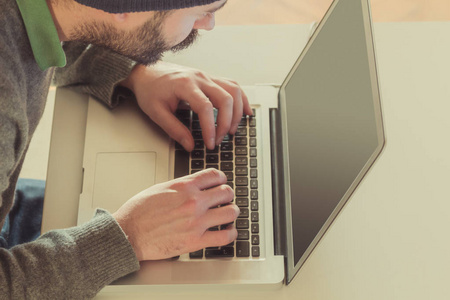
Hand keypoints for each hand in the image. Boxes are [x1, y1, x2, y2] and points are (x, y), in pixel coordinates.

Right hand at [112, 169, 238, 260]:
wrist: (128, 233)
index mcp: (184, 186)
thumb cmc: (139, 212)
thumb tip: (195, 185)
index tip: (221, 182)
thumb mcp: (160, 188)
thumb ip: (182, 186)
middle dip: (228, 194)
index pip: (214, 175)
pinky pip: (224, 236)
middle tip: (226, 198)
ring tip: (229, 213)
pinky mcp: (195, 241)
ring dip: (232, 212)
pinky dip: (231, 233)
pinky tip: (229, 231)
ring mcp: (196, 222)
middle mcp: (193, 202)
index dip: (221, 178)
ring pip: (230, 212)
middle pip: (226, 192)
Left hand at [121, 62, 252, 150]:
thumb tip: (190, 145)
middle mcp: (200, 78)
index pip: (205, 107)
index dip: (211, 128)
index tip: (210, 143)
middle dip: (227, 122)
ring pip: (233, 90)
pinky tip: (246, 111)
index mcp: (185, 85)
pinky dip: (242, 99)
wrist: (146, 71)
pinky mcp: (210, 79)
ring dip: (237, 112)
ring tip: (232, 129)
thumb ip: (174, 130)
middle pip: (225, 98)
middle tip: (220, 139)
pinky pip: (233, 86)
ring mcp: (207, 77)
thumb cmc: (150, 89)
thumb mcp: (156, 112)